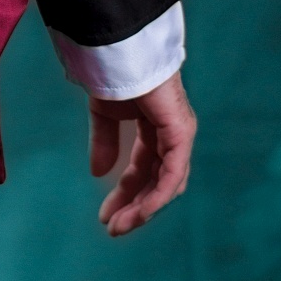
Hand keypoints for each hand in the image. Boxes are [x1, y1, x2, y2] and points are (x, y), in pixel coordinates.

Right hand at [89, 70, 195, 237]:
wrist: (119, 52)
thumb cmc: (114, 75)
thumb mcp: (105, 116)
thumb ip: (105, 143)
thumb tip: (99, 173)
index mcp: (157, 129)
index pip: (145, 171)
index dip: (125, 194)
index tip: (105, 216)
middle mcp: (172, 136)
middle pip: (157, 182)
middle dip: (134, 207)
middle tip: (113, 228)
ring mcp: (179, 136)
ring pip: (167, 184)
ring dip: (143, 208)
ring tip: (119, 226)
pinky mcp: (180, 134)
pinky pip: (171, 174)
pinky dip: (156, 195)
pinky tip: (139, 212)